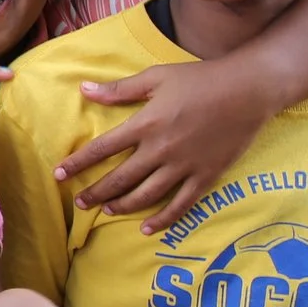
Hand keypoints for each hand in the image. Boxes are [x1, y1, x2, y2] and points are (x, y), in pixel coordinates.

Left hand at [55, 60, 270, 231]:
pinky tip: (147, 229)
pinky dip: (163, 219)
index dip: (78, 163)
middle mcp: (161, 149)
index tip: (58, 175)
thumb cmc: (200, 79)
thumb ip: (119, 90)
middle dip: (97, 192)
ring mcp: (184, 166)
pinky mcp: (206, 176)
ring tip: (106, 211)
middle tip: (79, 203)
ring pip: (147, 195)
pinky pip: (181, 204)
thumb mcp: (156, 77)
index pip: (102, 149)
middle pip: (121, 178)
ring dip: (123, 206)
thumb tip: (83, 89)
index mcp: (146, 124)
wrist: (249, 90)